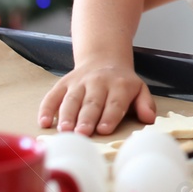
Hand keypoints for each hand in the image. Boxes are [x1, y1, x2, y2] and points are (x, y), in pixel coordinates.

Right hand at [38, 61, 156, 135]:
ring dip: (67, 115)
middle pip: (91, 103)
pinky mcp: (63, 83)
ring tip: (64, 130)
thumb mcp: (139, 89)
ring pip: (71, 100)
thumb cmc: (122, 82)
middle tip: (82, 133)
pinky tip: (44, 122)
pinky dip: (46, 108)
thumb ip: (145, 103)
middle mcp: (98, 82)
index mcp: (120, 85)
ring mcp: (79, 82)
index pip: (114, 102)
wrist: (104, 58)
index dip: (109, 116)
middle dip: (86, 119)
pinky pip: (53, 95)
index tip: (103, 130)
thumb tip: (149, 118)